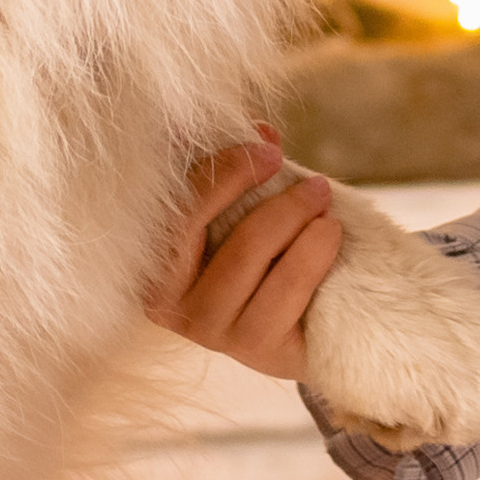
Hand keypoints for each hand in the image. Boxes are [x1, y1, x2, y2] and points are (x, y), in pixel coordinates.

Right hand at [143, 124, 342, 382]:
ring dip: (292, 218)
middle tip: (311, 181)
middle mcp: (166, 300)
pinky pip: (281, 292)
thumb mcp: (247, 209)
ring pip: (244, 255)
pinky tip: (330, 233)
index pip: (172, 204)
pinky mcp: (252, 350)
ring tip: (324, 203)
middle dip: (250, 186)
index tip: (267, 148)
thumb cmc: (263, 256)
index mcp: (150, 258)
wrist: (304, 325)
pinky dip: (310, 255)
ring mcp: (207, 329)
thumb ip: (245, 169)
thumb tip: (261, 129)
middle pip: (197, 226)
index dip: (220, 169)